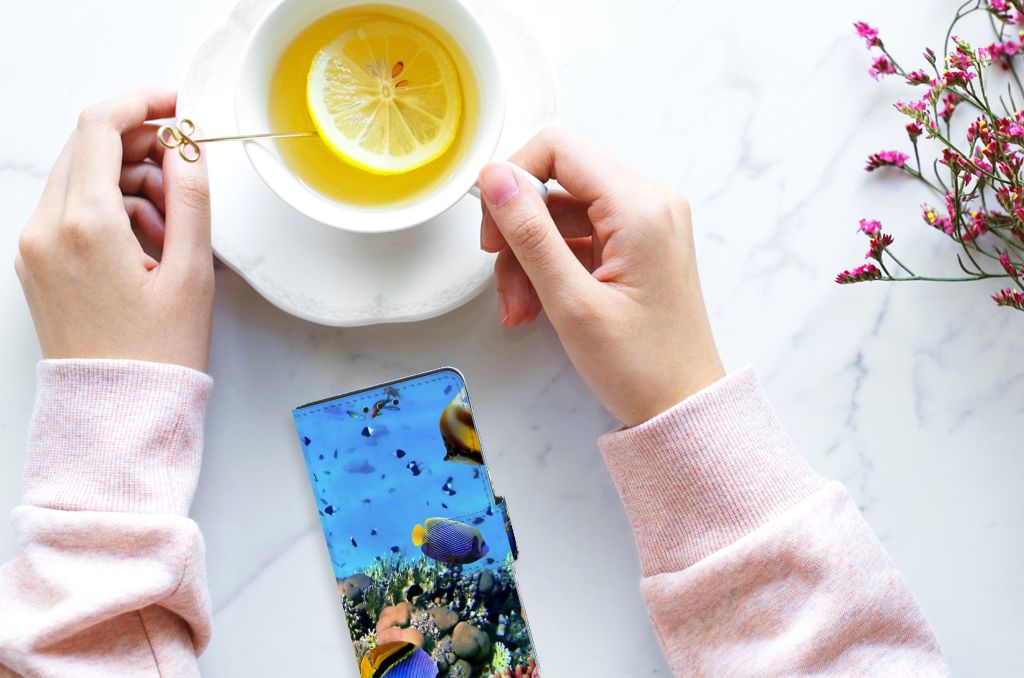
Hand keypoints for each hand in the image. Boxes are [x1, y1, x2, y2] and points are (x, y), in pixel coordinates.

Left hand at [15, 88, 213, 371]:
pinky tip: (147, 245)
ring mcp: (35, 246)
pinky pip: (72, 210)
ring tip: (173, 228)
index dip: (143, 103)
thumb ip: (192, 198)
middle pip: (88, 148)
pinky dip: (111, 210)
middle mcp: (47, 229)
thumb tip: (188, 147)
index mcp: (85, 225)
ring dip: (129, 182)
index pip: (101, 127)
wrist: (117, 412)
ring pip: (82, 178)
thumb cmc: (157, 354)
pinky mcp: (37, 263)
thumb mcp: (192, 272)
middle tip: (185, 174)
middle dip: (141, 147)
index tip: (177, 105)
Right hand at [478, 128, 723, 426]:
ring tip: (520, 309)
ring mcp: (645, 224)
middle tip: (502, 279)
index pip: (558, 149)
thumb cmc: (641, 366)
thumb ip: (529, 233)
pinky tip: (537, 306)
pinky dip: (550, 267)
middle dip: (519, 230)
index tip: (492, 228)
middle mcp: (649, 203)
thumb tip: (494, 177)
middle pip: (557, 182)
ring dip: (529, 257)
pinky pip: (578, 237)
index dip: (513, 179)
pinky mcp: (637, 246)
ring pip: (561, 214)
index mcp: (640, 207)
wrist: (683, 408)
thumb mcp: (571, 301)